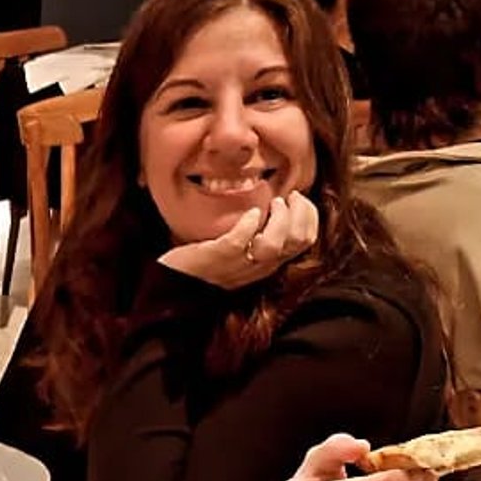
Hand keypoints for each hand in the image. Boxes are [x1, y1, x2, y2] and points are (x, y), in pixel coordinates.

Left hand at [160, 191, 318, 289]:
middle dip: (298, 213)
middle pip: (295, 242)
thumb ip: (260, 235)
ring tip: (270, 203)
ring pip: (274, 245)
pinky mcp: (215, 258)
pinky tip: (249, 212)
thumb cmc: (207, 260)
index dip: (308, 216)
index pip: (304, 242)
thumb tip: (278, 203)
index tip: (297, 198)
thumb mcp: (241, 250)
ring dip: (278, 219)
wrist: (173, 282)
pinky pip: (239, 242)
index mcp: (267, 264)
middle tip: (285, 197)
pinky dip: (248, 224)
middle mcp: (257, 268)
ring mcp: (237, 265)